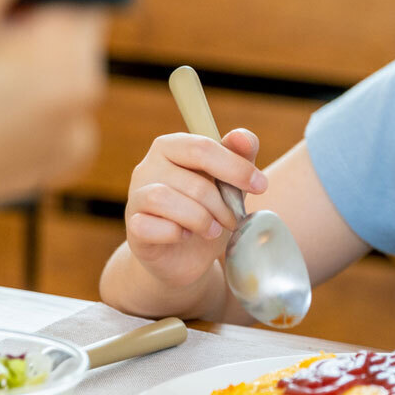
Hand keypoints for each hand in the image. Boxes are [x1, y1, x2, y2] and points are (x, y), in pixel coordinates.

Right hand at [124, 129, 267, 286]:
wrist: (184, 257)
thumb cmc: (208, 213)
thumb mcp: (229, 185)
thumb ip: (239, 156)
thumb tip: (243, 136)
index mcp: (171, 147)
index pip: (202, 147)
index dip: (235, 167)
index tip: (261, 185)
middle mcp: (148, 167)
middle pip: (191, 179)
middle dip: (221, 203)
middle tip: (234, 219)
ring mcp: (136, 197)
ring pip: (165, 199)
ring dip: (201, 219)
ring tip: (213, 229)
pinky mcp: (133, 228)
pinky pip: (149, 226)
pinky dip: (175, 233)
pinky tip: (186, 236)